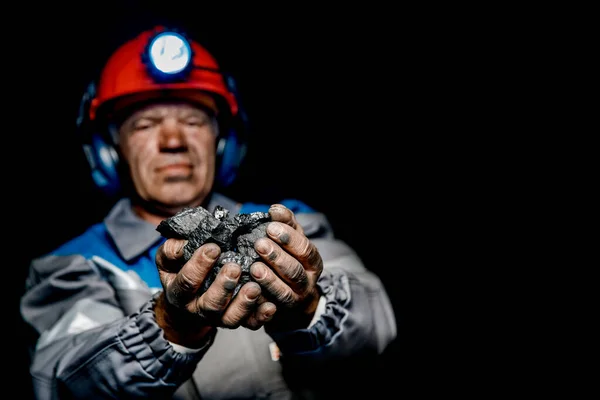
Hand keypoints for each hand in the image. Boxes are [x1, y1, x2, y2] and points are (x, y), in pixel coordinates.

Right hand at [154, 240, 275, 347]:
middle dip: (223, 286)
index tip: (213, 248)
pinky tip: (270, 305)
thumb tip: (183, 245)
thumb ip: (172, 250)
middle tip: (235, 268)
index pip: (186, 282)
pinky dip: (261, 316)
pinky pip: (250, 324)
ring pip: (230, 318)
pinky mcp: (236, 320)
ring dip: (244, 303)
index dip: (198, 266)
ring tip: (255, 287)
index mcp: (179, 293)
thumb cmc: (180, 271)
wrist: (187, 301)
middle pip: (210, 304)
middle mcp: (198, 309)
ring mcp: (218, 318)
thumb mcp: (170, 260)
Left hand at [250, 204, 323, 331]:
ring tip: (254, 267)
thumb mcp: (291, 240)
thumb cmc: (289, 259)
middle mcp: (307, 283)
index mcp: (312, 262)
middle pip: (295, 271)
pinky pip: (269, 309)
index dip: (289, 238)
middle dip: (277, 257)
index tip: (270, 226)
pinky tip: (249, 289)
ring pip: (284, 292)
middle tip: (259, 244)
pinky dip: (260, 300)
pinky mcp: (279, 314)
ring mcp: (294, 300)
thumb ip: (286, 223)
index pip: (305, 250)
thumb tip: (275, 209)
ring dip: (269, 279)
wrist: (293, 294)